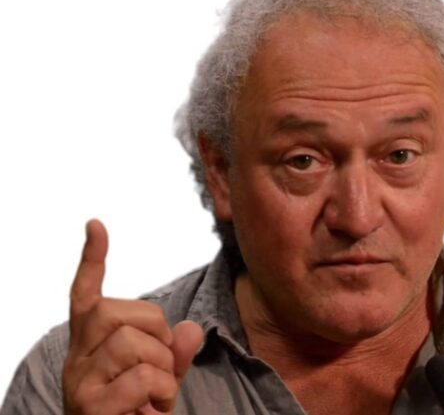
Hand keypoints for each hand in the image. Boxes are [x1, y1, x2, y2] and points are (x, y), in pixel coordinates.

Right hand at [62, 219, 203, 414]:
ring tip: (158, 394)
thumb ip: (174, 354)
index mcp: (90, 347)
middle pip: (118, 313)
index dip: (92, 260)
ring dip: (163, 368)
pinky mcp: (90, 407)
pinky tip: (155, 409)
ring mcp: (79, 384)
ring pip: (132, 344)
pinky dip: (163, 391)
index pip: (85, 296)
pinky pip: (143, 377)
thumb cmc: (138, 412)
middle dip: (156, 332)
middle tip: (161, 367)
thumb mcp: (161, 381)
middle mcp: (77, 360)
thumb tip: (190, 330)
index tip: (96, 225)